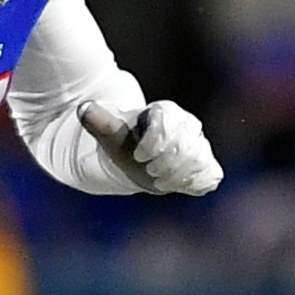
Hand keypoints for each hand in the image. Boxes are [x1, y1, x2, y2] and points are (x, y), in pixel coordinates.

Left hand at [82, 99, 221, 195]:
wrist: (137, 158)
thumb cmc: (124, 143)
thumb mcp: (108, 133)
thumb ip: (97, 121)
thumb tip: (83, 108)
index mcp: (164, 113)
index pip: (168, 124)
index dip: (154, 143)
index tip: (138, 156)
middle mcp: (187, 126)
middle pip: (187, 144)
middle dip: (167, 163)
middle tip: (150, 172)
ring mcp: (198, 146)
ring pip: (201, 159)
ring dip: (180, 175)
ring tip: (162, 182)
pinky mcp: (204, 165)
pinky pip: (211, 175)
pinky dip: (197, 183)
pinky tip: (180, 186)